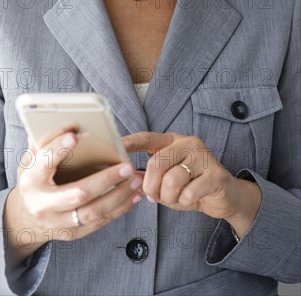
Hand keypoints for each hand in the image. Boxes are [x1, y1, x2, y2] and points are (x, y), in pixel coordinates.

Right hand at [17, 130, 143, 242]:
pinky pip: (100, 221)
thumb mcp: (30, 161)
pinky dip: (120, 208)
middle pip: (78, 193)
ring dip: (119, 195)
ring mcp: (58, 222)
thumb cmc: (34, 181)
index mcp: (31, 181)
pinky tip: (134, 195)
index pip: (44, 163)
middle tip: (126, 166)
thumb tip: (61, 121)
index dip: (59, 149)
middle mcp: (43, 205)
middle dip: (106, 179)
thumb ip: (43, 143)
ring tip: (136, 179)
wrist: (26, 219)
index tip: (75, 135)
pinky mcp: (73, 232)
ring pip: (94, 211)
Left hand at [122, 131, 261, 235]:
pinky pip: (188, 193)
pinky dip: (184, 202)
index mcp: (172, 141)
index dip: (129, 143)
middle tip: (154, 196)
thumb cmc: (191, 186)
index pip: (147, 138)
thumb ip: (147, 176)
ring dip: (169, 197)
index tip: (114, 148)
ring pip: (172, 180)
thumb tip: (123, 175)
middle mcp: (188, 143)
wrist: (225, 197)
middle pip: (157, 163)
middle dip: (151, 186)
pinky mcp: (215, 175)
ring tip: (176, 198)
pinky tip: (191, 199)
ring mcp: (203, 157)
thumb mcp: (166, 180)